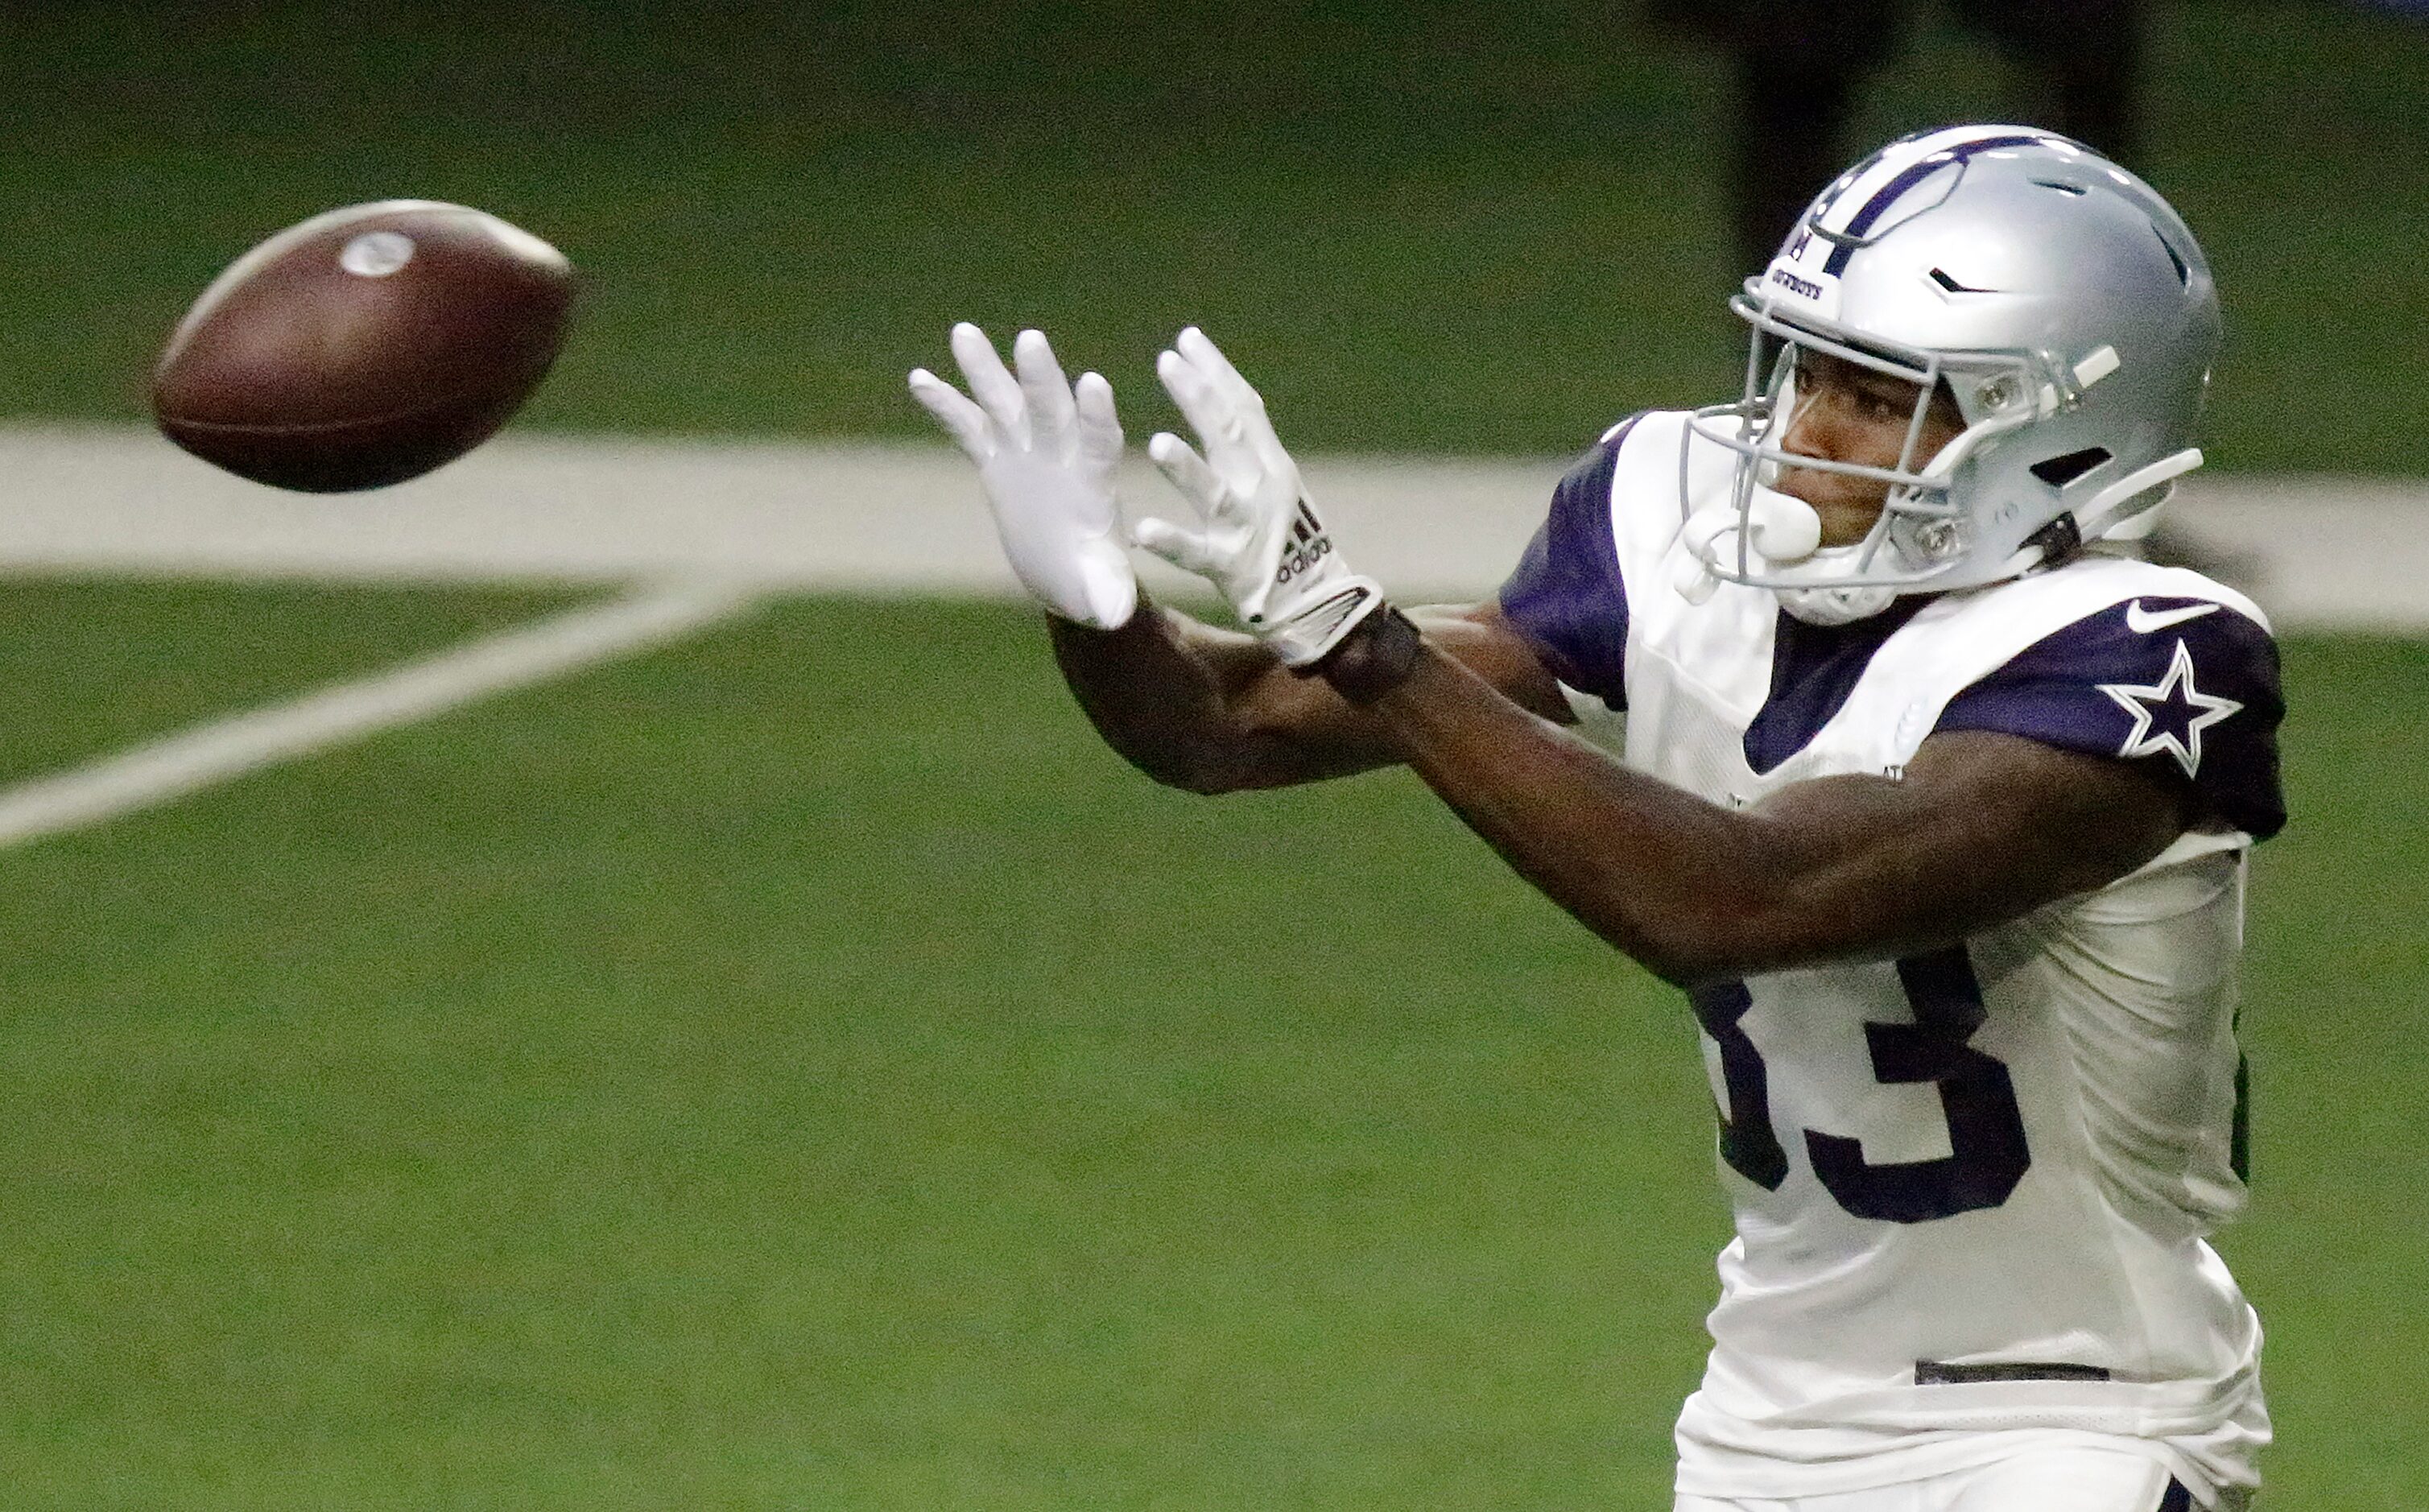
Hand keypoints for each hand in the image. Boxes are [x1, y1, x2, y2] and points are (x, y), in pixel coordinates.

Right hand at [909, 323, 1136, 629]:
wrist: (1069, 574)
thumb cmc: (1095, 584)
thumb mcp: (1104, 592)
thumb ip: (1108, 595)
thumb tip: (1113, 615)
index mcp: (1094, 483)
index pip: (1098, 442)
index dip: (1095, 416)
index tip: (1093, 384)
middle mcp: (1061, 456)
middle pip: (1050, 409)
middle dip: (1039, 377)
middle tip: (1030, 339)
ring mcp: (1027, 453)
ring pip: (1005, 404)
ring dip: (985, 369)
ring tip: (963, 332)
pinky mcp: (997, 461)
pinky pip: (970, 428)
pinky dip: (947, 404)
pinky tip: (918, 377)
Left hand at [1131, 327, 1383, 665]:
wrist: (1316, 602)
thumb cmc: (1287, 535)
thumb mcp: (1275, 479)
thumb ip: (1248, 440)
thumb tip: (1219, 386)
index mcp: (1272, 462)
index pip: (1245, 407)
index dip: (1216, 372)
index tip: (1187, 338)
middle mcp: (1262, 488)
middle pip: (1229, 437)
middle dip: (1199, 398)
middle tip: (1167, 363)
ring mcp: (1247, 529)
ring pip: (1214, 494)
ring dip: (1187, 469)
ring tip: (1157, 443)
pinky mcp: (1231, 569)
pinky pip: (1196, 555)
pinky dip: (1171, 543)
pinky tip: (1141, 531)